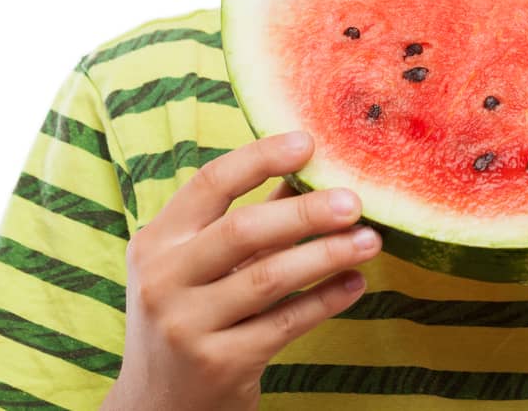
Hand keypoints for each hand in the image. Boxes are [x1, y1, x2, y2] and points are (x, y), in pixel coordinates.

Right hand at [102, 131, 381, 410]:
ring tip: (371, 241)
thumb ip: (248, 221)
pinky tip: (355, 283)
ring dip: (328, 254)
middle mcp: (164, 280)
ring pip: (270, 277)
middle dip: (307, 212)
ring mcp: (188, 325)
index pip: (210, 183)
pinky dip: (326, 299)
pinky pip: (285, 323)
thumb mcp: (197, 266)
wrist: (156, 407)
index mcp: (157, 242)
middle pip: (244, 230)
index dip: (261, 157)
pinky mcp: (219, 364)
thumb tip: (308, 171)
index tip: (309, 142)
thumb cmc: (188, 317)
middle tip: (355, 201)